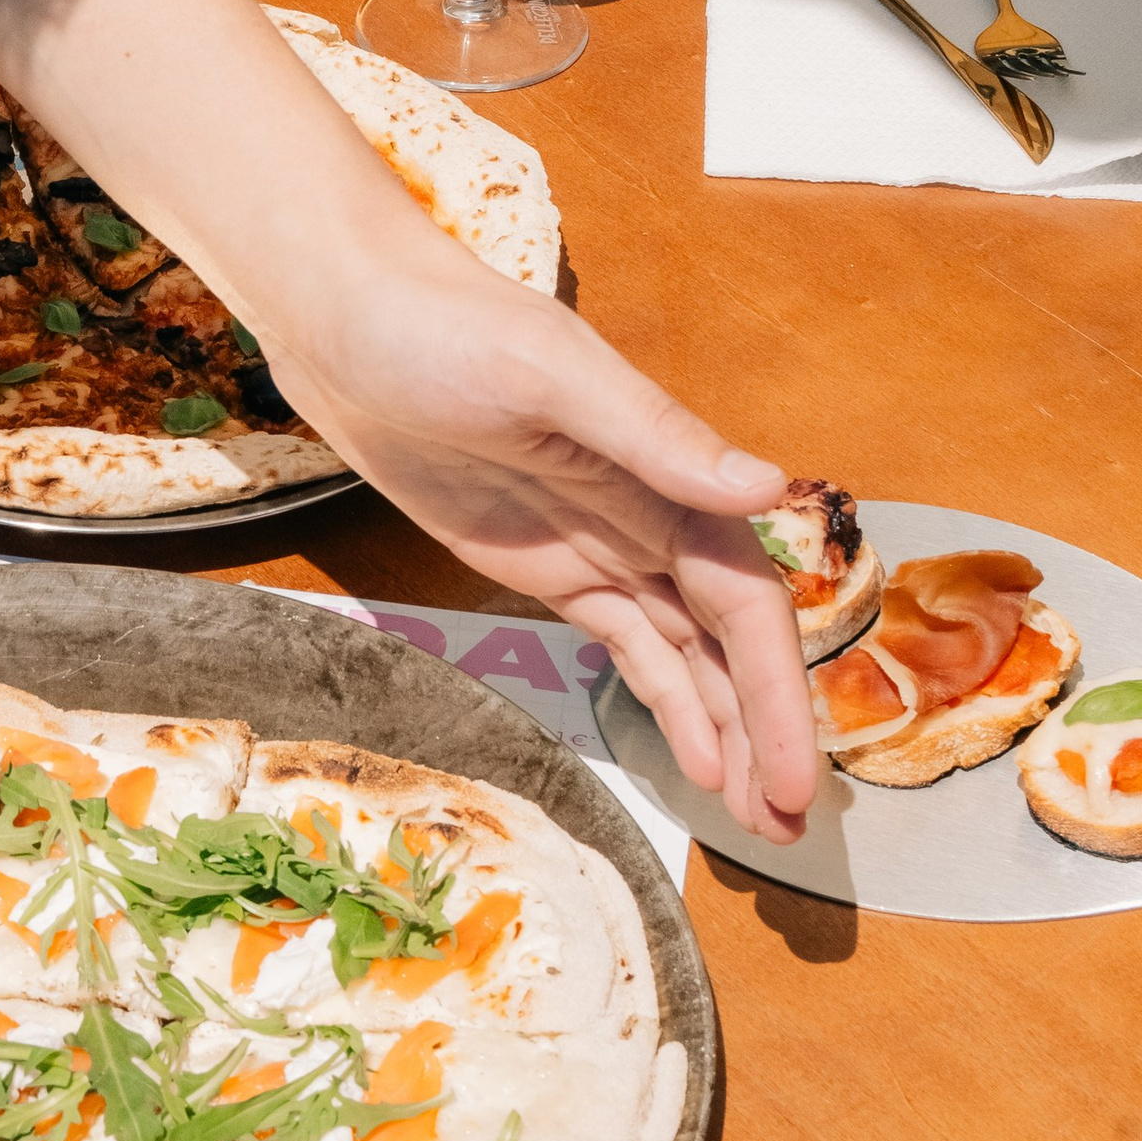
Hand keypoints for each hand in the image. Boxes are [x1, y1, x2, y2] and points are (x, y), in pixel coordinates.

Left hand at [262, 233, 815, 842]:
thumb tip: (764, 490)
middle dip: (766, 728)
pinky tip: (698, 756)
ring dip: (727, 728)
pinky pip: (626, 642)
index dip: (776, 689)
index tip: (797, 773)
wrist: (344, 315)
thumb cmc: (443, 325)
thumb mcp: (548, 373)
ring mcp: (599, 542)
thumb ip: (655, 436)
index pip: (746, 600)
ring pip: (686, 652)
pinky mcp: (545, 565)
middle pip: (729, 639)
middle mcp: (652, 511)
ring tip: (757, 817)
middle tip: (785, 824)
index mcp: (669, 469)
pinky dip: (665, 699)